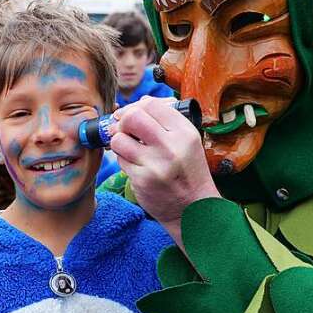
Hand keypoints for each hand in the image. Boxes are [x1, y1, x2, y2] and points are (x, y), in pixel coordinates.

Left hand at [110, 97, 219, 248]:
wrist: (194, 210)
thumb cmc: (189, 173)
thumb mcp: (189, 142)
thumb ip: (167, 122)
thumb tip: (141, 102)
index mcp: (185, 133)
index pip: (152, 104)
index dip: (136, 106)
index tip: (130, 113)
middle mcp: (171, 146)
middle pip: (132, 117)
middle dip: (122, 120)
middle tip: (122, 127)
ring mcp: (155, 164)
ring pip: (119, 139)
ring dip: (118, 141)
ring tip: (127, 147)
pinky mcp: (142, 180)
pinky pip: (120, 160)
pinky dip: (123, 159)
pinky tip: (134, 163)